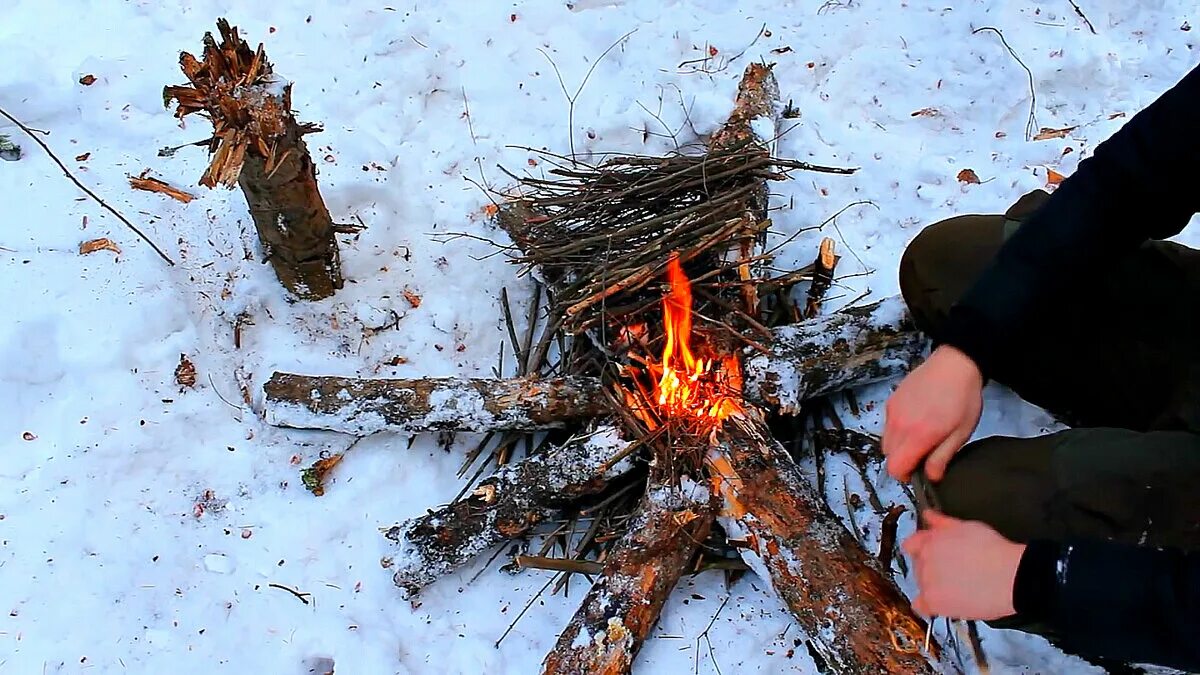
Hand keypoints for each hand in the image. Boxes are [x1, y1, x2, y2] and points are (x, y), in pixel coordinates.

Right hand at [883, 345, 983, 481]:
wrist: (954, 364)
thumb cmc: (963, 397)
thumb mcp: (961, 433)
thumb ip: (942, 457)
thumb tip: (931, 477)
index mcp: (918, 435)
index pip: (895, 468)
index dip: (907, 475)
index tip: (920, 470)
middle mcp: (899, 425)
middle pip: (888, 457)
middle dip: (903, 460)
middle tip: (924, 452)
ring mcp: (892, 412)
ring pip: (886, 442)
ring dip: (899, 446)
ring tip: (920, 436)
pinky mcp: (891, 402)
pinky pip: (887, 425)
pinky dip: (897, 430)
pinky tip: (916, 420)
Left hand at [903, 510, 1023, 619]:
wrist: (1011, 577)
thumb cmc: (994, 551)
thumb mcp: (967, 527)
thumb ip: (942, 522)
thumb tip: (928, 515)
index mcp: (929, 541)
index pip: (911, 544)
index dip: (922, 547)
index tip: (933, 552)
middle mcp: (924, 561)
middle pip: (917, 564)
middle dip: (931, 565)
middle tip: (952, 570)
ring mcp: (927, 583)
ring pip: (921, 584)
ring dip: (933, 584)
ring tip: (956, 585)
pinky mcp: (935, 603)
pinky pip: (921, 606)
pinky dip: (928, 605)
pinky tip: (942, 602)